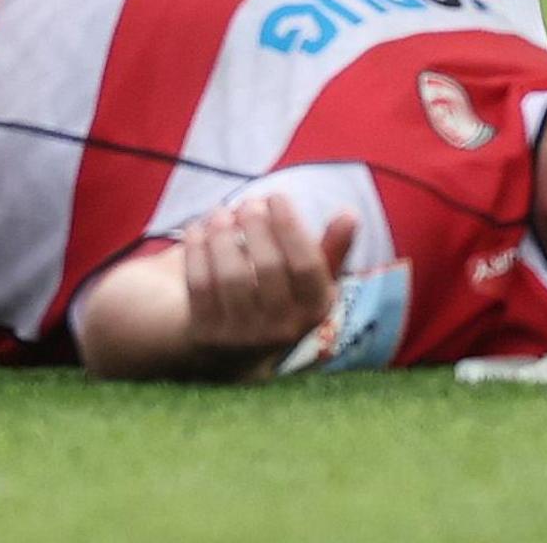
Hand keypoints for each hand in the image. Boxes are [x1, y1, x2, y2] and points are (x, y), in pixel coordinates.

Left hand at [177, 196, 357, 365]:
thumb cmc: (278, 297)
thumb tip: (350, 213)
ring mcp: (242, 336)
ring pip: (230, 276)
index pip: (307, 266)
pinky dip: (196, 251)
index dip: (290, 226)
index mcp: (314, 311)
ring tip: (220, 212)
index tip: (276, 196)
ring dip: (222, 235)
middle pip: (267, 268)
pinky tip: (197, 228)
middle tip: (248, 202)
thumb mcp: (310, 281)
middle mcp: (281, 329)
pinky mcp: (207, 334)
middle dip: (256, 226)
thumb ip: (331, 249)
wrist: (232, 349)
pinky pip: (199, 286)